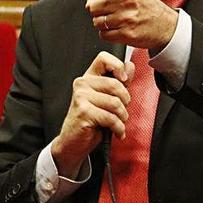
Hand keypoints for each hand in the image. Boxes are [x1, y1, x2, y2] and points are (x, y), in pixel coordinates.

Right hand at [52, 51, 134, 177]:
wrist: (73, 143)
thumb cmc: (90, 122)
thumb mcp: (107, 100)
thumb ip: (119, 82)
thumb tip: (130, 65)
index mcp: (88, 78)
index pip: (103, 58)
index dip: (118, 66)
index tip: (123, 80)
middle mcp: (82, 84)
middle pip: (115, 84)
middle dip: (125, 102)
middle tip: (121, 112)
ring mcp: (81, 97)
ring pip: (115, 103)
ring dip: (122, 117)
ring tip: (118, 123)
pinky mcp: (83, 111)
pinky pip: (111, 117)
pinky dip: (118, 128)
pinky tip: (116, 132)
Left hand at [83, 0, 178, 50]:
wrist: (166, 26)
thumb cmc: (145, 7)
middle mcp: (127, 0)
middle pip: (93, 7)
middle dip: (97, 11)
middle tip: (108, 11)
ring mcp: (127, 18)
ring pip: (97, 22)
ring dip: (102, 23)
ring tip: (115, 21)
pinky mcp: (126, 34)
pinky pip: (103, 35)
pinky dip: (106, 33)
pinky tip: (117, 29)